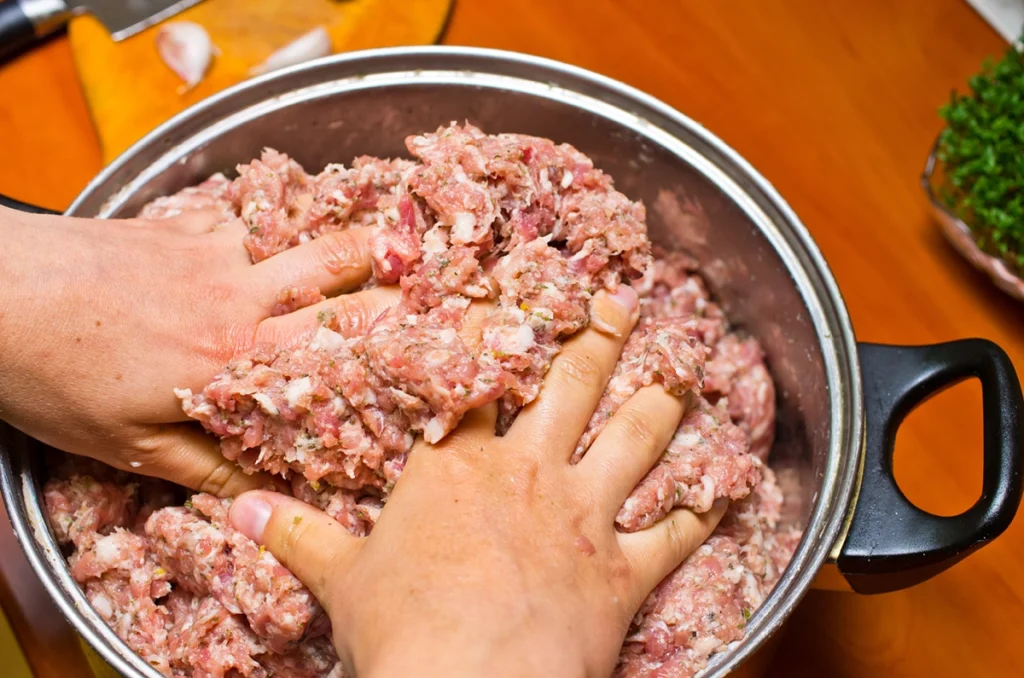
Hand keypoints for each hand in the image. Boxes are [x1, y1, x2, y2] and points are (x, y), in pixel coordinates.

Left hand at [0, 206, 397, 495]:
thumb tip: (258, 490)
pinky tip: (254, 252)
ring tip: (370, 252)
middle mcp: (239, 297)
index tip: (437, 333)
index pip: (340, 342)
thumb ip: (203, 463)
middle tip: (430, 276)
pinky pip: (242, 228)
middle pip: (338, 271)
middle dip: (392, 272)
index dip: (395, 335)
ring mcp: (213, 253)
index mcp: (236, 357)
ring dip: (338, 248)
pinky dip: (260, 240)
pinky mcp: (182, 228)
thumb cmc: (52, 374)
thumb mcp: (126, 443)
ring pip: (299, 243)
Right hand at [227, 285, 725, 677]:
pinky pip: (673, 533)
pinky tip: (726, 489)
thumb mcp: (340, 579)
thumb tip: (237, 511)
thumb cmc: (401, 628)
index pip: (475, 381)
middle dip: (596, 339)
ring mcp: (583, 517)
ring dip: (660, 401)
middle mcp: (528, 474)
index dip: (493, 336)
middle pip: (569, 387)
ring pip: (633, 439)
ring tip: (680, 369)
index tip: (513, 296)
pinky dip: (702, 510)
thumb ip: (295, 536)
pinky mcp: (622, 572)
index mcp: (457, 466)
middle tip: (618, 303)